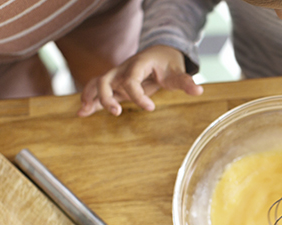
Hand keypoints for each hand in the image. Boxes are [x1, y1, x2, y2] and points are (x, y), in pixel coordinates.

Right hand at [77, 45, 203, 116]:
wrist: (158, 53)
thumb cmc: (168, 63)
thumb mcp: (178, 71)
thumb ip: (186, 82)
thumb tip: (199, 91)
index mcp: (139, 64)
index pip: (132, 79)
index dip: (139, 95)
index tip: (150, 108)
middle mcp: (123, 69)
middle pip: (106, 79)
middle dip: (107, 96)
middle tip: (116, 112)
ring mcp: (117, 76)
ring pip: (97, 83)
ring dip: (91, 97)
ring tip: (85, 112)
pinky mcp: (115, 84)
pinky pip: (97, 89)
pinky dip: (89, 100)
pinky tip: (82, 113)